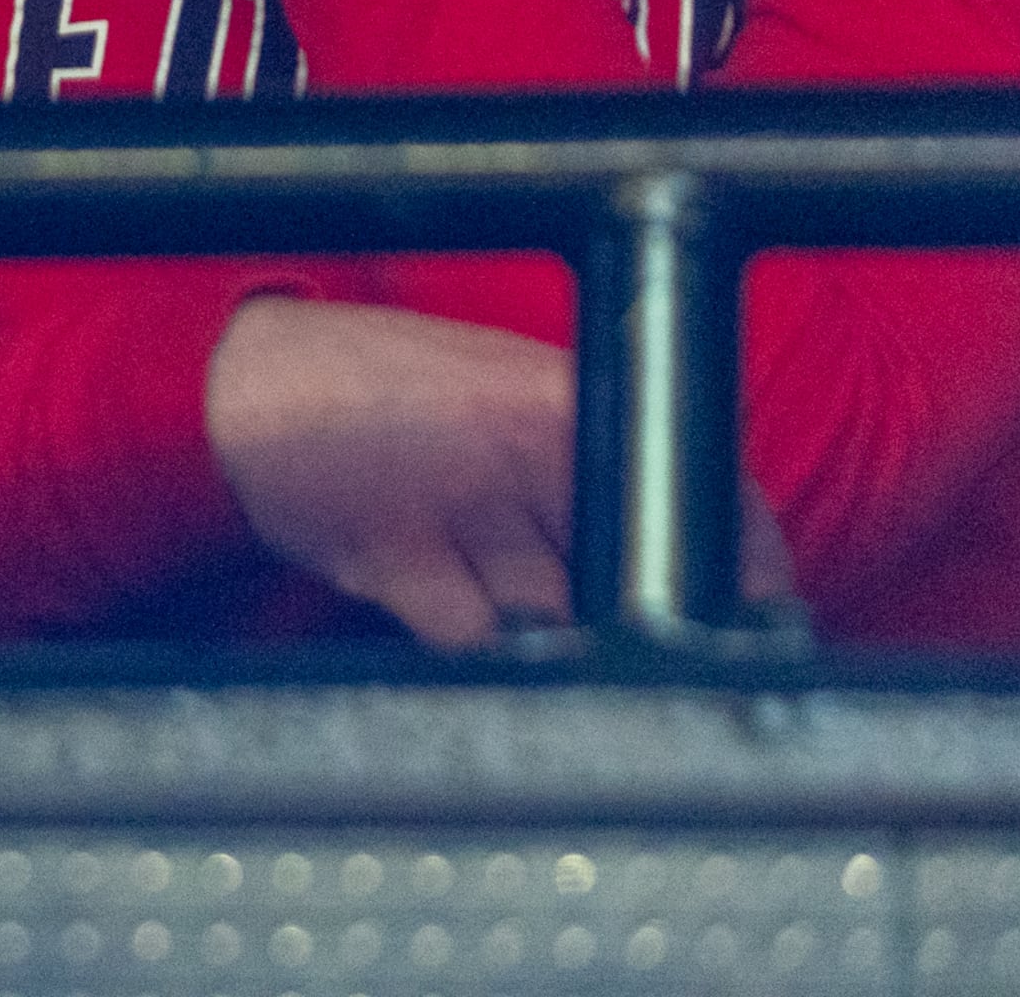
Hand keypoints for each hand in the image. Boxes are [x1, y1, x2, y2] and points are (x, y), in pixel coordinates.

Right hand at [206, 297, 792, 646]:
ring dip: (545, 642)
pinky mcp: (396, 547)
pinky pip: (468, 636)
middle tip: (623, 641)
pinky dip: (471, 649)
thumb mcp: (508, 394)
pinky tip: (447, 615)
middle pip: (636, 577)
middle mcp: (531, 445)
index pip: (706, 496)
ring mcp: (463, 497)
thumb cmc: (391, 394)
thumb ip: (586, 461)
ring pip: (556, 620)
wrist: (254, 371)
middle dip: (636, 625)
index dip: (747, 574)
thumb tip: (684, 564)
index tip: (765, 626)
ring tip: (506, 613)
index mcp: (572, 402)